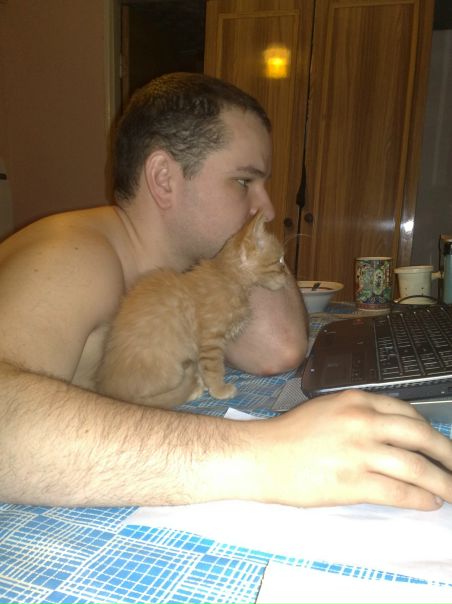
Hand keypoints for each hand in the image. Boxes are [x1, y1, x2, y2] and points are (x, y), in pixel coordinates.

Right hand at [252, 390, 451, 509]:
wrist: (260, 455)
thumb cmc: (288, 435)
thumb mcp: (327, 411)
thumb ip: (359, 417)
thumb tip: (392, 439)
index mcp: (356, 401)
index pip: (406, 413)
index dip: (429, 430)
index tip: (438, 443)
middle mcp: (362, 421)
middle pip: (420, 436)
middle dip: (447, 453)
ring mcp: (359, 451)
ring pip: (416, 466)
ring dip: (443, 481)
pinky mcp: (353, 481)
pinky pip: (399, 490)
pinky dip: (421, 498)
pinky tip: (429, 502)